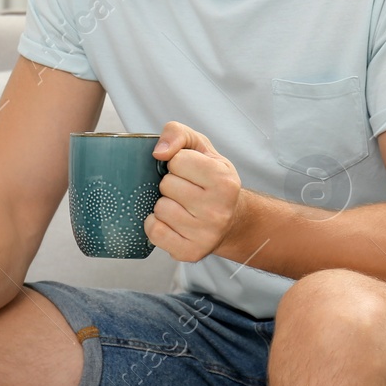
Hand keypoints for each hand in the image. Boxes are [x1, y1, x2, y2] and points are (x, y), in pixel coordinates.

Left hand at [144, 121, 243, 261]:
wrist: (231, 219)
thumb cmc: (210, 179)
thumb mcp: (200, 147)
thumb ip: (177, 133)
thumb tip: (159, 152)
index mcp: (224, 179)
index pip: (176, 160)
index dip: (178, 163)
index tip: (191, 172)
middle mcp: (218, 209)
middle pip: (166, 186)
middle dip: (171, 185)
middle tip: (187, 191)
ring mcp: (205, 234)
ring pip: (159, 210)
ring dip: (164, 205)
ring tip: (181, 207)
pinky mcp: (190, 252)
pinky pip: (154, 232)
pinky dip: (157, 225)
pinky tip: (172, 222)